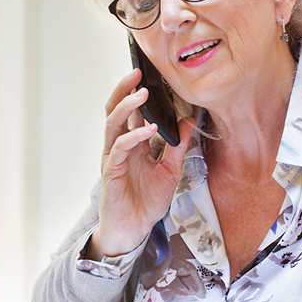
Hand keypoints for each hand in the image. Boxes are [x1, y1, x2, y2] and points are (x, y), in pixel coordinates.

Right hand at [88, 69, 193, 258]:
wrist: (134, 229)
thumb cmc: (146, 201)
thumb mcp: (170, 169)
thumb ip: (178, 145)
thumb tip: (190, 120)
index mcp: (131, 143)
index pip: (129, 111)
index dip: (134, 91)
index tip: (147, 73)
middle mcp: (119, 146)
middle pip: (114, 110)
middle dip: (123, 90)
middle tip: (136, 73)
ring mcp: (112, 158)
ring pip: (113, 125)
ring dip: (127, 107)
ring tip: (142, 94)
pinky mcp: (111, 172)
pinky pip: (119, 149)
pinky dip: (133, 137)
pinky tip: (148, 130)